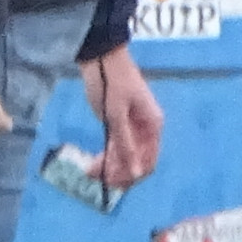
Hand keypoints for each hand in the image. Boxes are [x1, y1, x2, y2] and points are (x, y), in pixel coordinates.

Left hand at [84, 46, 164, 189]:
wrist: (101, 58)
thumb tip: (137, 172)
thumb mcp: (116, 116)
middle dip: (118, 172)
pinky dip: (106, 156)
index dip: (133, 175)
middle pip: (137, 160)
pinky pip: (117, 146)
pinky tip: (92, 164)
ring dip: (109, 166)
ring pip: (125, 155)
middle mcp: (146, 129)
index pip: (149, 161)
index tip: (112, 182)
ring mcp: (133, 127)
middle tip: (94, 177)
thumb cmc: (111, 83)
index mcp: (152, 126)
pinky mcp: (119, 123)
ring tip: (88, 171)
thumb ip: (125, 144)